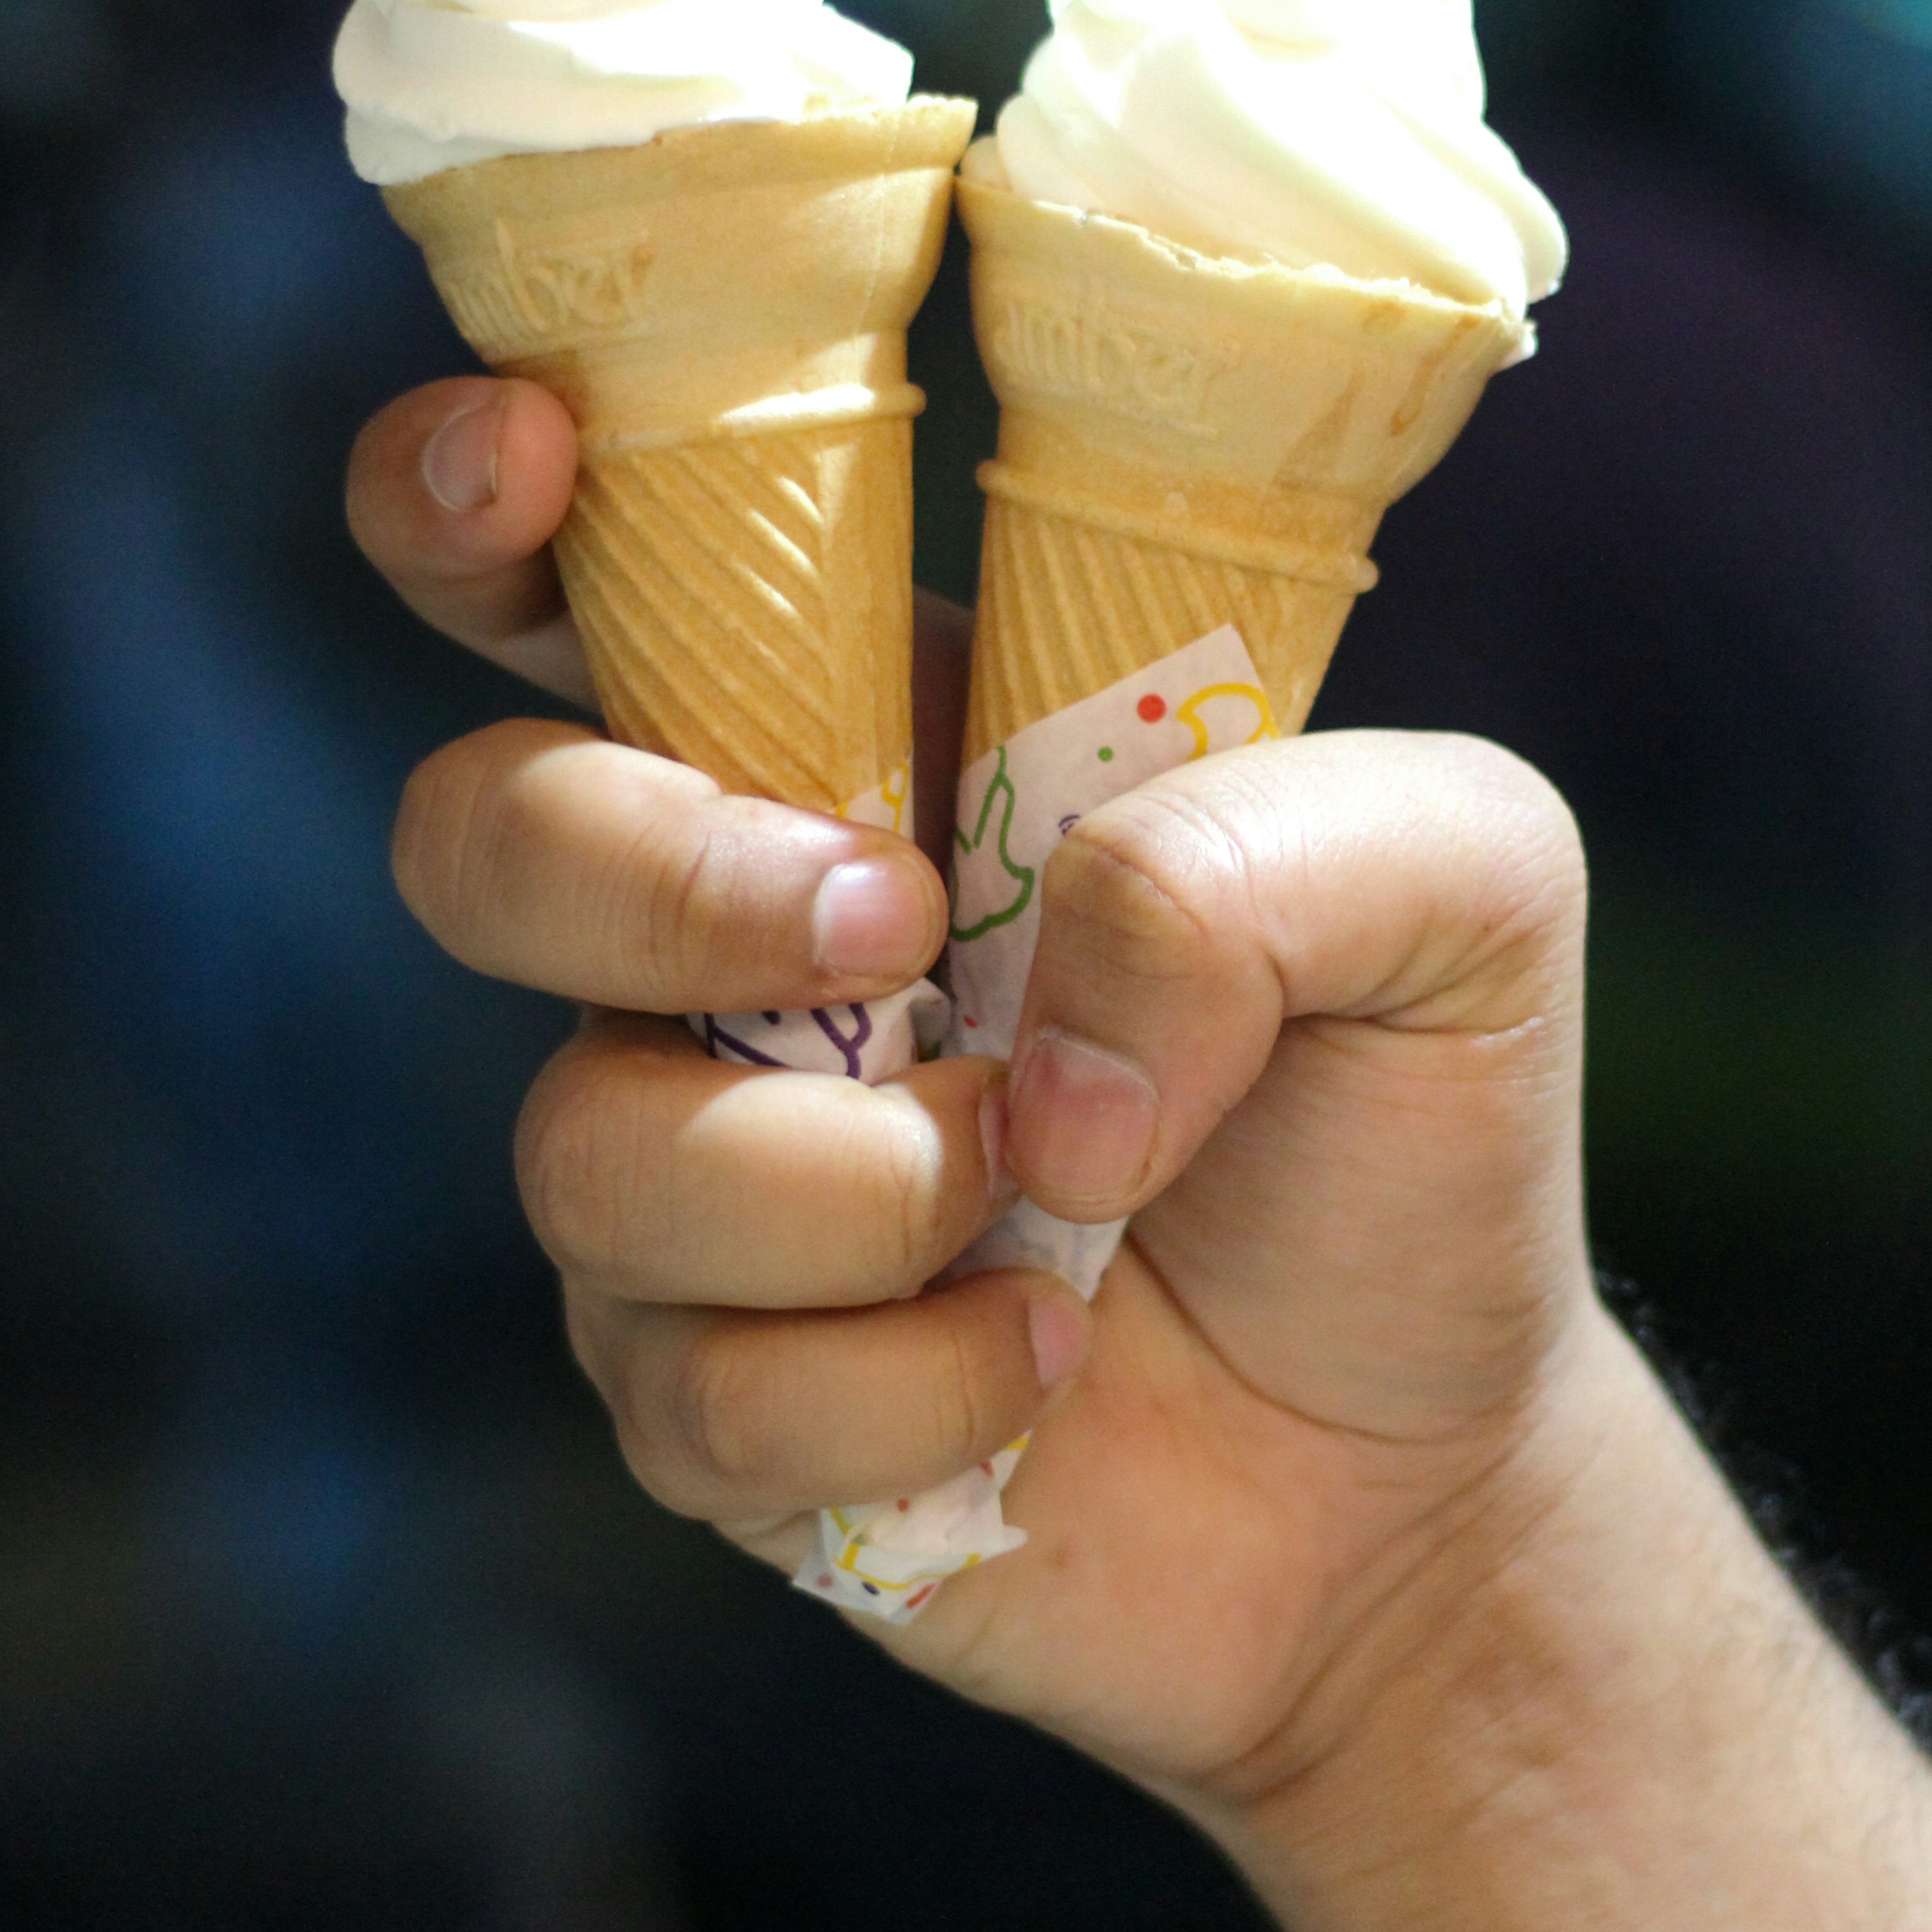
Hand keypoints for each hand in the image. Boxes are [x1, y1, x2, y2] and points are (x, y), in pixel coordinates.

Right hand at [349, 372, 1642, 1809]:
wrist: (1429, 1470)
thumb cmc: (1412, 1122)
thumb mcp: (1465, 884)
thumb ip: (1265, 846)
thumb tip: (1030, 1026)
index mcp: (859, 746)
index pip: (571, 574)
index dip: (466, 492)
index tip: (519, 461)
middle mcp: (719, 943)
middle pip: (477, 834)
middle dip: (652, 873)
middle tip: (902, 925)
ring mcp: (688, 1178)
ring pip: (584, 1148)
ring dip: (851, 1186)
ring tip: (1069, 1202)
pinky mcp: (700, 1404)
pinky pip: (693, 1391)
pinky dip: (907, 1387)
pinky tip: (1050, 1361)